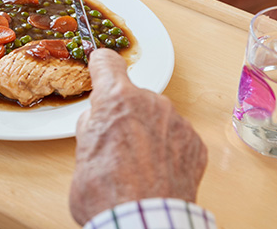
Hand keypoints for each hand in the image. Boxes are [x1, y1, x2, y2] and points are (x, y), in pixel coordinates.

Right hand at [69, 49, 206, 225]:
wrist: (142, 223)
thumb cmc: (106, 193)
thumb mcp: (81, 152)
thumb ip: (92, 125)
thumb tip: (99, 119)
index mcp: (116, 99)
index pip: (107, 63)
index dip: (101, 66)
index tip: (101, 67)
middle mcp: (150, 102)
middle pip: (134, 96)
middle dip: (125, 114)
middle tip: (115, 144)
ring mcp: (176, 122)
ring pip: (157, 117)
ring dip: (148, 132)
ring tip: (137, 164)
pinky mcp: (195, 144)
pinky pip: (177, 137)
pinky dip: (168, 150)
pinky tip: (156, 172)